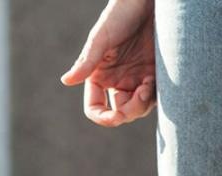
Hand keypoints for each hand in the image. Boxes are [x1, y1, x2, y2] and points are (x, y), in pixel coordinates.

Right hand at [59, 0, 155, 126]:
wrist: (147, 1)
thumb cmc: (120, 13)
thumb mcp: (101, 38)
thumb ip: (86, 61)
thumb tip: (66, 81)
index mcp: (99, 75)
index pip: (95, 106)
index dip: (103, 117)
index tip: (114, 117)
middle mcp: (117, 80)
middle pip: (119, 112)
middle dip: (128, 112)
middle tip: (139, 95)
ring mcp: (136, 78)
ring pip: (138, 108)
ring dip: (142, 105)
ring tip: (147, 87)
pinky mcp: (155, 73)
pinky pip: (154, 96)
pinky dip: (154, 95)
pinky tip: (153, 82)